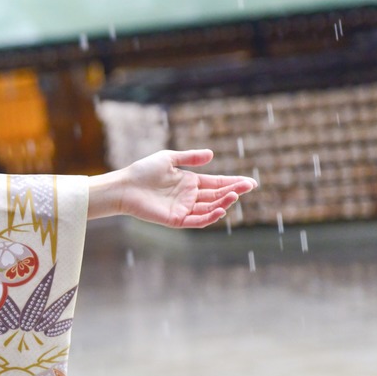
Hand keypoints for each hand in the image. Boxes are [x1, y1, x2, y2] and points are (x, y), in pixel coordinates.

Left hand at [89, 149, 256, 227]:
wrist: (124, 186)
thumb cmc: (143, 171)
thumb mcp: (169, 159)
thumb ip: (189, 157)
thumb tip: (212, 155)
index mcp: (189, 182)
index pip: (216, 183)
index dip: (233, 183)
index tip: (251, 182)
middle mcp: (189, 196)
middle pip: (216, 195)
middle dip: (233, 191)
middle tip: (248, 187)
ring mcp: (183, 209)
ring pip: (210, 208)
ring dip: (223, 203)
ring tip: (234, 195)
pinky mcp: (176, 219)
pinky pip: (197, 220)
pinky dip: (210, 217)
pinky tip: (220, 210)